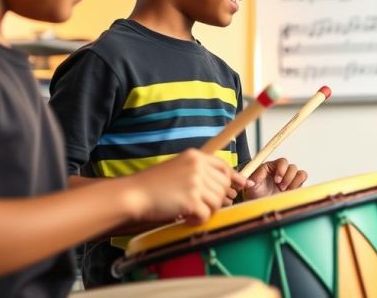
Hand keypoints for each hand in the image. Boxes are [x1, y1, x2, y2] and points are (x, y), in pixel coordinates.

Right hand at [125, 149, 245, 224]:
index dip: (235, 177)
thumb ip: (199, 174)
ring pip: (217, 202)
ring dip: (206, 211)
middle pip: (223, 186)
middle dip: (217, 199)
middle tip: (205, 207)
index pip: (223, 166)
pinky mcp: (191, 200)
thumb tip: (225, 189)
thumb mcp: (177, 169)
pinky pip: (206, 215)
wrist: (132, 194)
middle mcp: (198, 167)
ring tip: (191, 212)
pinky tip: (187, 218)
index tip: (243, 185)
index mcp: (195, 156)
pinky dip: (198, 220)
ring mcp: (195, 183)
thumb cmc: (152, 185)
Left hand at [243, 158, 307, 198]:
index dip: (282, 169)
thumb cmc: (256, 193)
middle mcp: (282, 170)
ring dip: (293, 182)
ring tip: (284, 190)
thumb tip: (250, 181)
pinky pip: (303, 179)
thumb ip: (251, 180)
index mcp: (272, 167)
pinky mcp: (295, 185)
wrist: (261, 204)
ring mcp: (290, 178)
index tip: (277, 180)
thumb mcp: (251, 186)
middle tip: (280, 187)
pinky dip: (298, 185)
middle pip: (292, 167)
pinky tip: (289, 191)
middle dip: (287, 178)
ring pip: (300, 173)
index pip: (282, 162)